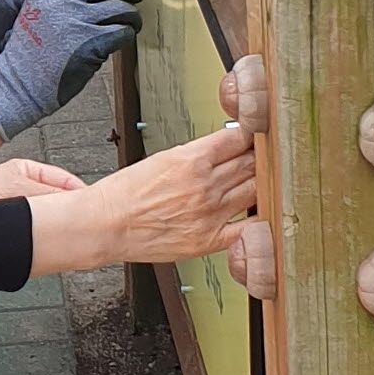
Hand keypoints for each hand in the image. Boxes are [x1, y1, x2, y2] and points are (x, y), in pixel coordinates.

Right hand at [0, 0, 144, 140]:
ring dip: (133, 16)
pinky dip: (128, 35)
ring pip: (124, 8)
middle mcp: (65, 0)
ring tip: (131, 24)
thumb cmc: (32, 50)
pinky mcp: (90, 45)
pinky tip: (122, 39)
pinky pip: (123, 32)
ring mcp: (77, 22)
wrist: (19, 83)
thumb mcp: (38, 9)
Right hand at [37, 126, 258, 270]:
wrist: (106, 225)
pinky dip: (260, 219)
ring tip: (265, 180)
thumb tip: (224, 148)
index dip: (252, 135)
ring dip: (263, 183)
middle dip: (261, 157)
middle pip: (251, 162)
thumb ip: (197, 154)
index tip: (258, 136)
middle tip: (268, 156)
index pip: (239, 138)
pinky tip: (263, 211)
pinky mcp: (209, 239)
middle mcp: (204, 184)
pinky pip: (248, 229)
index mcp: (191, 159)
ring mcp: (210, 213)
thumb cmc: (126, 194)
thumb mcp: (162, 158)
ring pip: (255, 189)